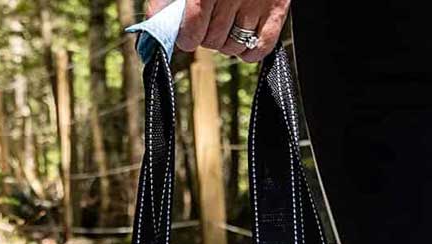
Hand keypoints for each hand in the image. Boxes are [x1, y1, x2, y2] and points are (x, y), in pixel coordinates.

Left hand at [147, 0, 290, 62]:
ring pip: (232, 46)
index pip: (192, 29)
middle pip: (211, 41)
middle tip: (207, 23)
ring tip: (224, 26)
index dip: (186, 37)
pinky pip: (259, 48)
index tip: (186, 35)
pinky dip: (248, 51)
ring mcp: (257, 2)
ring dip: (224, 43)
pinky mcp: (277, 8)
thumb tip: (154, 20)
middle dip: (205, 37)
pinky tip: (242, 39)